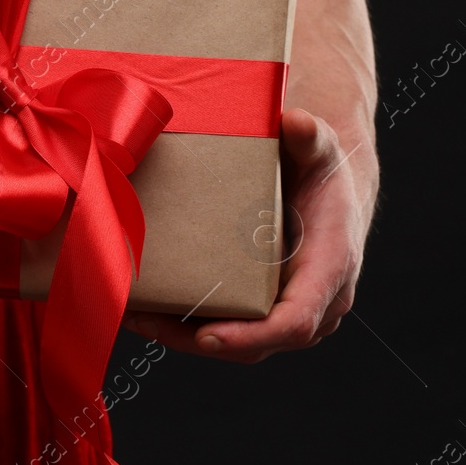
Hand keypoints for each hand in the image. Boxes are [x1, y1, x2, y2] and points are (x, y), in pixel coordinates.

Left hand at [121, 108, 375, 361]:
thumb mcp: (319, 148)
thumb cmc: (323, 171)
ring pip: (237, 343)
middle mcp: (315, 302)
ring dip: (182, 335)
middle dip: (197, 338)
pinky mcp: (265, 309)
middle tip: (146, 321)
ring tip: (134, 315)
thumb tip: (296, 121)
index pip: (295, 320)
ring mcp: (289, 311)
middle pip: (256, 342)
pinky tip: (146, 308)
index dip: (253, 335)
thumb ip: (311, 136)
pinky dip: (187, 324)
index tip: (209, 336)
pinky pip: (229, 327)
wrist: (329, 186)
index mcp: (330, 268)